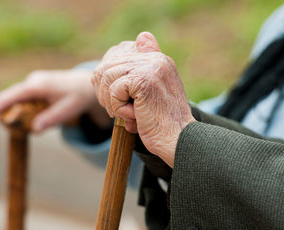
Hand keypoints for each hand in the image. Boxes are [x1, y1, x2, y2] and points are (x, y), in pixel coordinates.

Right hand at [0, 69, 105, 132]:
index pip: (16, 94)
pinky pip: (25, 97)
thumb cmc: (77, 97)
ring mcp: (33, 81)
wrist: (85, 85)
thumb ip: (51, 119)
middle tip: (10, 127)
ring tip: (40, 118)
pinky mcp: (34, 84)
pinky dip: (26, 107)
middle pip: (13, 96)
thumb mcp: (67, 110)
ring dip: (20, 111)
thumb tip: (34, 129)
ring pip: (19, 98)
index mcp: (39, 85)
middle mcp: (33, 80)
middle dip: (7, 111)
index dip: (1, 104)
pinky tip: (42, 113)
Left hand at [92, 32, 195, 166]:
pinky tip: (134, 116)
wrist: (178, 140)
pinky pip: (113, 90)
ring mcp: (150, 67)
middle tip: (116, 110)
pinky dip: (118, 108)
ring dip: (111, 101)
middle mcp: (156, 58)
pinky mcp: (143, 80)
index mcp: (159, 59)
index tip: (117, 95)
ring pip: (107, 76)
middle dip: (105, 91)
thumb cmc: (164, 123)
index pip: (119, 51)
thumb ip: (144, 69)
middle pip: (107, 65)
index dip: (109, 74)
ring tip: (128, 114)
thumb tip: (142, 36)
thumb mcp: (153, 93)